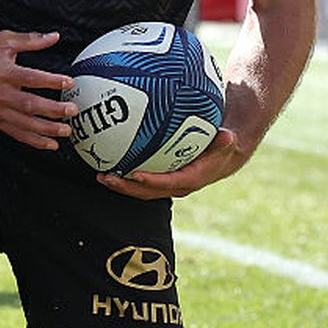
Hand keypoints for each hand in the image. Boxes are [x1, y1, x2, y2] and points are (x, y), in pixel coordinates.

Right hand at [0, 30, 76, 150]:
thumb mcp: (4, 41)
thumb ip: (30, 40)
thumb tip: (54, 36)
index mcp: (4, 73)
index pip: (31, 78)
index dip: (51, 81)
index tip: (68, 82)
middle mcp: (0, 94)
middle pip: (30, 104)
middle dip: (53, 110)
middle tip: (72, 110)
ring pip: (25, 123)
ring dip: (47, 129)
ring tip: (66, 130)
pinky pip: (17, 134)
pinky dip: (34, 141)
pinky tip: (50, 144)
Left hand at [100, 127, 241, 199]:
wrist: (221, 155)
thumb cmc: (222, 146)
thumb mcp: (227, 142)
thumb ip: (224, 141)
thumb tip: (227, 135)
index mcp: (190, 180)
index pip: (168, 183)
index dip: (151, 181)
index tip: (135, 174)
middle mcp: (176, 186)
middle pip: (147, 191)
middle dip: (126, 187)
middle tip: (106, 177)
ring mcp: (166, 184)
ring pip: (140, 188)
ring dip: (119, 184)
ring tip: (99, 174)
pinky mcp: (160, 178)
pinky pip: (140, 178)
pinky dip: (124, 172)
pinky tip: (107, 158)